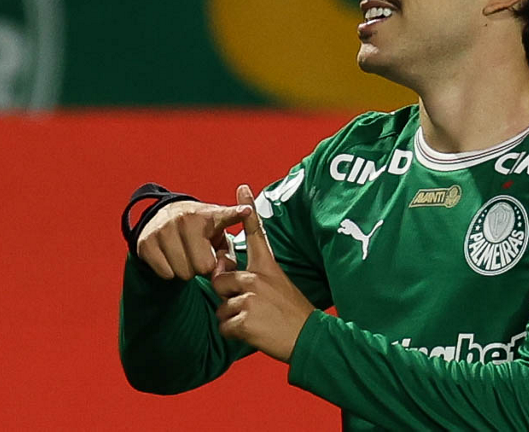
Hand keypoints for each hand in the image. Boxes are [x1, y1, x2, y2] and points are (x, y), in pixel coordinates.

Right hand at [136, 198, 251, 280]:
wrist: (166, 215)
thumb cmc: (201, 229)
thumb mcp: (220, 234)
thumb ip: (229, 254)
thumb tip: (221, 271)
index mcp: (209, 215)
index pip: (226, 216)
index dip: (237, 214)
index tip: (247, 210)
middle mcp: (186, 219)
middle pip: (202, 266)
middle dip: (203, 268)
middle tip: (200, 255)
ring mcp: (164, 230)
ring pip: (183, 273)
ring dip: (186, 271)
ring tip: (187, 256)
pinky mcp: (146, 242)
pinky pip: (165, 273)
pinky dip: (170, 272)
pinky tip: (172, 258)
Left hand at [212, 185, 314, 362]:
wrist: (308, 339)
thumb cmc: (292, 315)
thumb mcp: (279, 287)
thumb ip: (253, 279)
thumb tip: (222, 276)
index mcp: (268, 267)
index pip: (256, 233)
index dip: (248, 210)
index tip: (242, 188)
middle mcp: (257, 278)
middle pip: (219, 279)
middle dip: (227, 295)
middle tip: (252, 307)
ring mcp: (250, 298)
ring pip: (220, 306)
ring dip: (232, 317)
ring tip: (257, 321)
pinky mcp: (243, 319)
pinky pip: (223, 326)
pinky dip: (234, 334)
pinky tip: (254, 333)